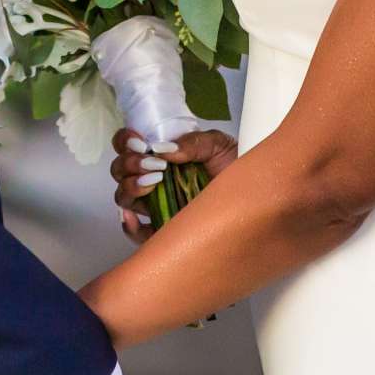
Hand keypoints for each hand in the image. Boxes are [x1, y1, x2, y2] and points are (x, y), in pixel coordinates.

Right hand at [110, 128, 238, 242]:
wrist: (254, 195)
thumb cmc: (234, 167)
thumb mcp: (217, 145)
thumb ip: (193, 143)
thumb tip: (164, 149)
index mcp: (161, 155)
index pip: (128, 145)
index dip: (125, 141)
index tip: (140, 143)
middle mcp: (152, 178)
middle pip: (120, 171)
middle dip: (129, 165)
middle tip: (153, 165)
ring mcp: (156, 204)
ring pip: (124, 198)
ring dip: (130, 188)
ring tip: (153, 184)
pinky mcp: (163, 229)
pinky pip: (138, 233)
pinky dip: (130, 227)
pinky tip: (135, 219)